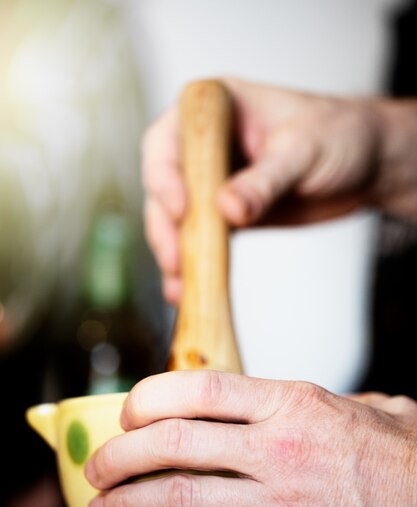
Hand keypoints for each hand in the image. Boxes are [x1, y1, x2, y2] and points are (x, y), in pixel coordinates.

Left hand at [85, 371, 416, 506]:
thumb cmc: (398, 460)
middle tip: (99, 465)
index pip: (200, 388)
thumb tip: (269, 399)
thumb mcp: (357, 408)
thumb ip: (307, 402)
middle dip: (122, 454)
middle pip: (174, 443)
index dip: (151, 396)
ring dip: (130, 503)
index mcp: (291, 404)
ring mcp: (278, 503)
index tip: (127, 410)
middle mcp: (278, 448)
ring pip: (180, 498)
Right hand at [142, 77, 383, 303]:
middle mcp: (207, 143)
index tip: (183, 209)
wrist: (367, 164)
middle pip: (166, 185)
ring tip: (182, 285)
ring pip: (177, 217)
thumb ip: (264, 181)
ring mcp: (214, 179)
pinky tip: (191, 286)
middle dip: (166, 226)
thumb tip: (227, 209)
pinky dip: (195, 263)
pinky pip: (201, 238)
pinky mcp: (225, 212)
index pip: (169, 139)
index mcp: (217, 107)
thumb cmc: (340, 135)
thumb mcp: (303, 152)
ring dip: (176, 252)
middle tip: (177, 260)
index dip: (166, 175)